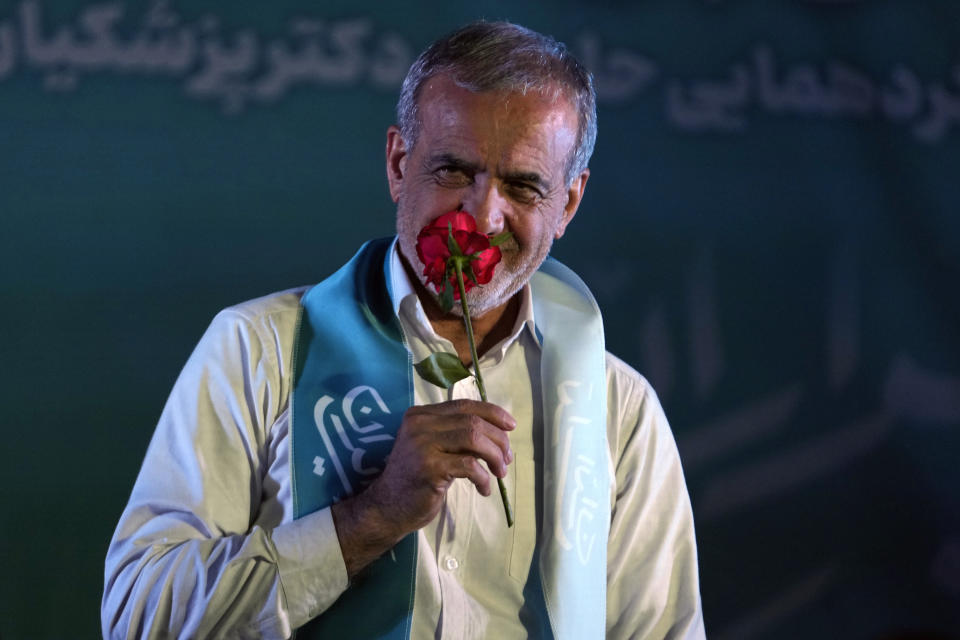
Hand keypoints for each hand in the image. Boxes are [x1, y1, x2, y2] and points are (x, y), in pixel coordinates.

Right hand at [331, 399, 514, 575]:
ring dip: (494, 456)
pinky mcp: (429, 467)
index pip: (464, 405)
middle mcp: (419, 424)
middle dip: (498, 439)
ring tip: (499, 473)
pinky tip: (484, 489)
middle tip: (507, 459)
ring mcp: (422, 445)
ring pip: (474, 439)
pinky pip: (469, 465)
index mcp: (420, 415)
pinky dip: (484, 477)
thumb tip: (499, 432)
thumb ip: (456, 435)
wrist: (387, 508)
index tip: (511, 426)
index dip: (492, 413)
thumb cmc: (415, 479)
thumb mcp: (433, 448)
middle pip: (473, 421)